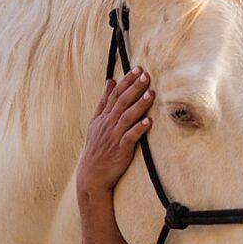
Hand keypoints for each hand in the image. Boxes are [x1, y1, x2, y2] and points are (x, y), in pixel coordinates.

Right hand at [76, 68, 153, 196]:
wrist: (91, 175)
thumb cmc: (97, 147)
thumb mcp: (96, 122)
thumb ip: (104, 101)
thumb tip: (110, 81)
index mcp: (103, 116)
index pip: (115, 94)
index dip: (126, 81)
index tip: (137, 68)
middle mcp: (108, 124)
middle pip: (122, 102)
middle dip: (134, 88)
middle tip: (146, 75)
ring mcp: (114, 137)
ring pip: (127, 117)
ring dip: (139, 105)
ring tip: (151, 94)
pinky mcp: (121, 150)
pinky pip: (130, 138)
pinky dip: (139, 129)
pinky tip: (149, 122)